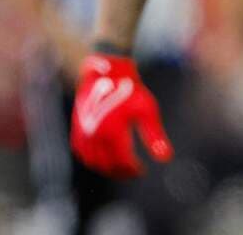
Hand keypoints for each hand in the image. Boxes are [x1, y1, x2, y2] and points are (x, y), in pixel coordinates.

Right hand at [70, 54, 172, 177]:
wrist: (106, 71)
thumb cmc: (130, 89)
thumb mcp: (147, 110)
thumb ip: (154, 136)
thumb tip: (166, 158)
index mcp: (112, 132)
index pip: (123, 162)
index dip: (133, 170)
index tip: (142, 170)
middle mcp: (95, 135)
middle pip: (108, 165)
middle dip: (121, 172)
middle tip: (132, 172)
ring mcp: (83, 133)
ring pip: (93, 162)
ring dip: (106, 169)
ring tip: (120, 168)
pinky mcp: (76, 129)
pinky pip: (82, 153)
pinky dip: (92, 160)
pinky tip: (104, 159)